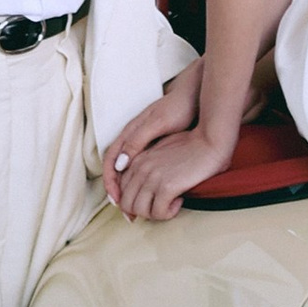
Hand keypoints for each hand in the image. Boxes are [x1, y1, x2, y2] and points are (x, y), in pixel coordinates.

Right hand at [105, 79, 198, 195]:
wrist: (197, 96)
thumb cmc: (178, 107)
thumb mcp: (158, 123)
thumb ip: (138, 140)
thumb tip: (121, 164)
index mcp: (130, 132)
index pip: (111, 160)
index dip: (110, 181)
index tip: (116, 199)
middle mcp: (133, 138)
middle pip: (116, 168)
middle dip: (117, 190)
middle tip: (124, 210)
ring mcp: (145, 141)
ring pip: (128, 169)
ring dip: (128, 188)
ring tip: (135, 206)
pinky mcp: (157, 145)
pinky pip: (141, 166)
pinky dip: (140, 181)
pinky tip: (149, 192)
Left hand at [110, 124, 237, 220]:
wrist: (210, 140)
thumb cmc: (192, 145)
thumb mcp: (162, 151)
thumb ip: (150, 165)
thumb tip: (147, 187)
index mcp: (137, 159)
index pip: (121, 190)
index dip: (132, 203)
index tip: (148, 207)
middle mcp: (140, 168)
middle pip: (126, 203)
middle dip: (142, 212)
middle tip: (159, 208)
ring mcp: (152, 177)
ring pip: (139, 211)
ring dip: (155, 214)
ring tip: (170, 205)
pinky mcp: (166, 186)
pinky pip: (158, 212)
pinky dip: (168, 213)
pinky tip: (179, 202)